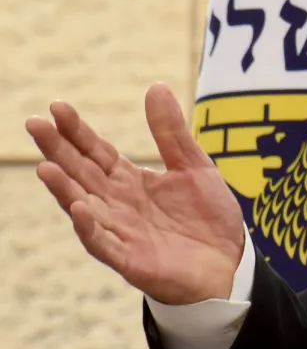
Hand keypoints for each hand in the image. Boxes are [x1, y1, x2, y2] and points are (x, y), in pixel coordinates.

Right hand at [27, 85, 245, 304]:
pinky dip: (89, 227)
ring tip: (46, 167)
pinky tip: (78, 207)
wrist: (229, 262)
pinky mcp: (130, 259)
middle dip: (58, 150)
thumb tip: (155, 86)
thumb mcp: (194, 166)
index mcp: (130, 181)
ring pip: (84, 207)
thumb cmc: (207, 217)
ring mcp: (120, 231)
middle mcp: (117, 204)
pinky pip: (104, 243)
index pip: (96, 151)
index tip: (56, 106)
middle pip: (81, 173)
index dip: (77, 130)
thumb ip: (172, 132)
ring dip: (64, 188)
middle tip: (34, 124)